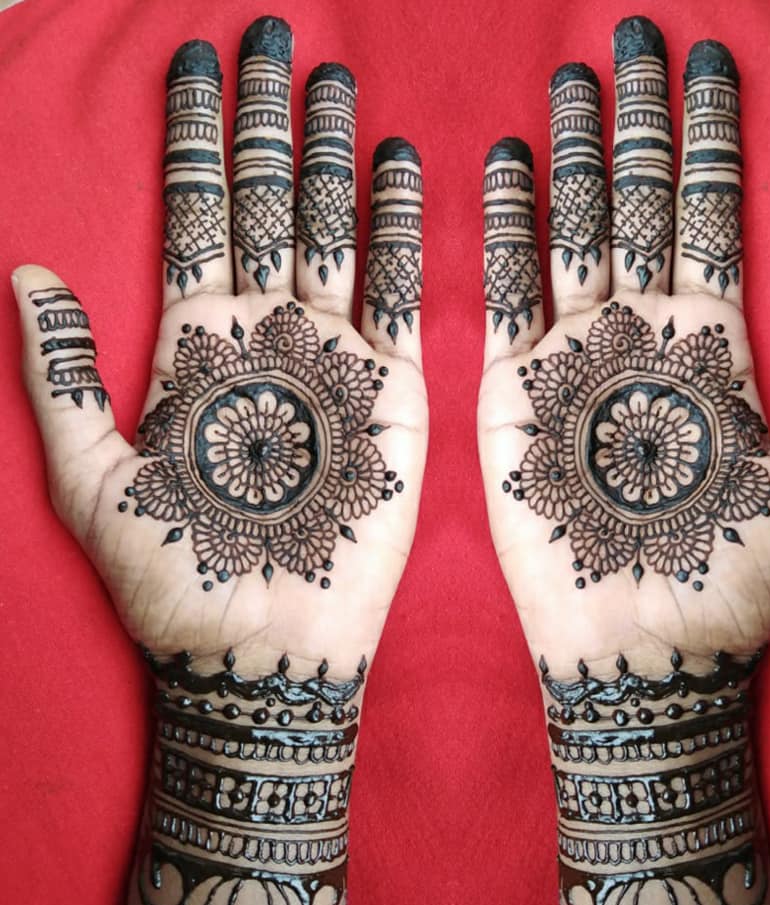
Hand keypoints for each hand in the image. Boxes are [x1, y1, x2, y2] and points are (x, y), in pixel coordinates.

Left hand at [14, 17, 426, 675]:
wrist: (262, 646)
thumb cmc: (174, 574)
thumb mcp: (90, 479)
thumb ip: (64, 377)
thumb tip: (25, 273)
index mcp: (193, 346)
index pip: (195, 216)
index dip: (193, 139)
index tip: (192, 60)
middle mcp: (264, 336)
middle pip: (267, 205)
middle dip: (268, 123)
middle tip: (272, 39)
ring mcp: (332, 357)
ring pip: (334, 231)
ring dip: (333, 157)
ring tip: (335, 85)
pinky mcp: (392, 389)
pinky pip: (399, 291)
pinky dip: (400, 227)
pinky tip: (398, 166)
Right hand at [478, 17, 769, 675]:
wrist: (641, 647)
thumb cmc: (729, 576)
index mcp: (711, 345)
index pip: (709, 215)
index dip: (711, 138)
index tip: (712, 61)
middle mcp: (640, 335)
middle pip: (639, 202)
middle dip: (638, 121)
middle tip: (631, 37)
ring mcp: (573, 357)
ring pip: (573, 230)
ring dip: (574, 156)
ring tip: (571, 82)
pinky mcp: (514, 390)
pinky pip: (508, 292)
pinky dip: (507, 229)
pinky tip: (507, 166)